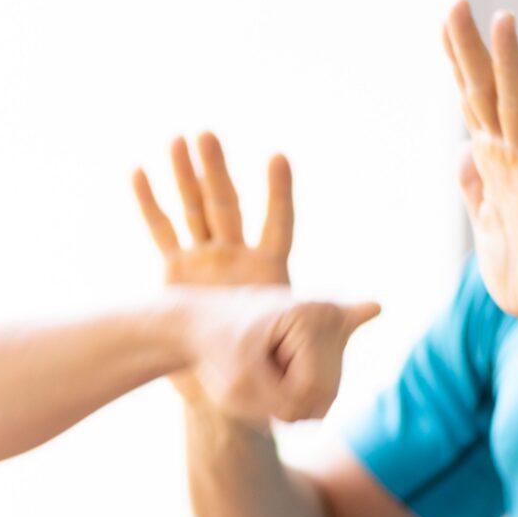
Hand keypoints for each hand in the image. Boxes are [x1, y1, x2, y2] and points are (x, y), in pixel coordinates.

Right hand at [134, 132, 312, 408]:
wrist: (222, 382)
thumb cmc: (266, 359)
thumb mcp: (300, 334)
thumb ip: (335, 318)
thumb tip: (378, 307)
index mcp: (269, 267)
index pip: (276, 223)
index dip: (278, 193)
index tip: (277, 157)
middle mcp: (237, 253)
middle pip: (226, 204)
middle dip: (216, 170)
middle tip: (207, 134)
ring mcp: (205, 257)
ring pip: (193, 209)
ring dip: (184, 176)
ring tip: (178, 139)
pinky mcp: (176, 268)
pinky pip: (161, 231)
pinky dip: (150, 203)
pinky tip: (139, 170)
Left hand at [177, 288, 381, 424]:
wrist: (198, 322)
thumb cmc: (216, 352)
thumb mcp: (239, 390)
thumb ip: (285, 403)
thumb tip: (323, 414)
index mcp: (309, 320)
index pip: (312, 392)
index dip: (278, 398)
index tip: (252, 372)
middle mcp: (326, 311)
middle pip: (326, 394)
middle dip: (288, 396)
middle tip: (257, 367)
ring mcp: (326, 314)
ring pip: (327, 392)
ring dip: (294, 391)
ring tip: (267, 360)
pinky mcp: (322, 320)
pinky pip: (352, 321)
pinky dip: (357, 318)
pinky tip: (373, 307)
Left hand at [442, 2, 517, 360]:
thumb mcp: (486, 226)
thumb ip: (475, 189)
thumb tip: (462, 154)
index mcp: (495, 165)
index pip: (472, 103)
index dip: (457, 65)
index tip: (444, 24)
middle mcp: (515, 158)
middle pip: (489, 93)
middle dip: (471, 51)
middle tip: (455, 3)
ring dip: (512, 66)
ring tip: (504, 20)